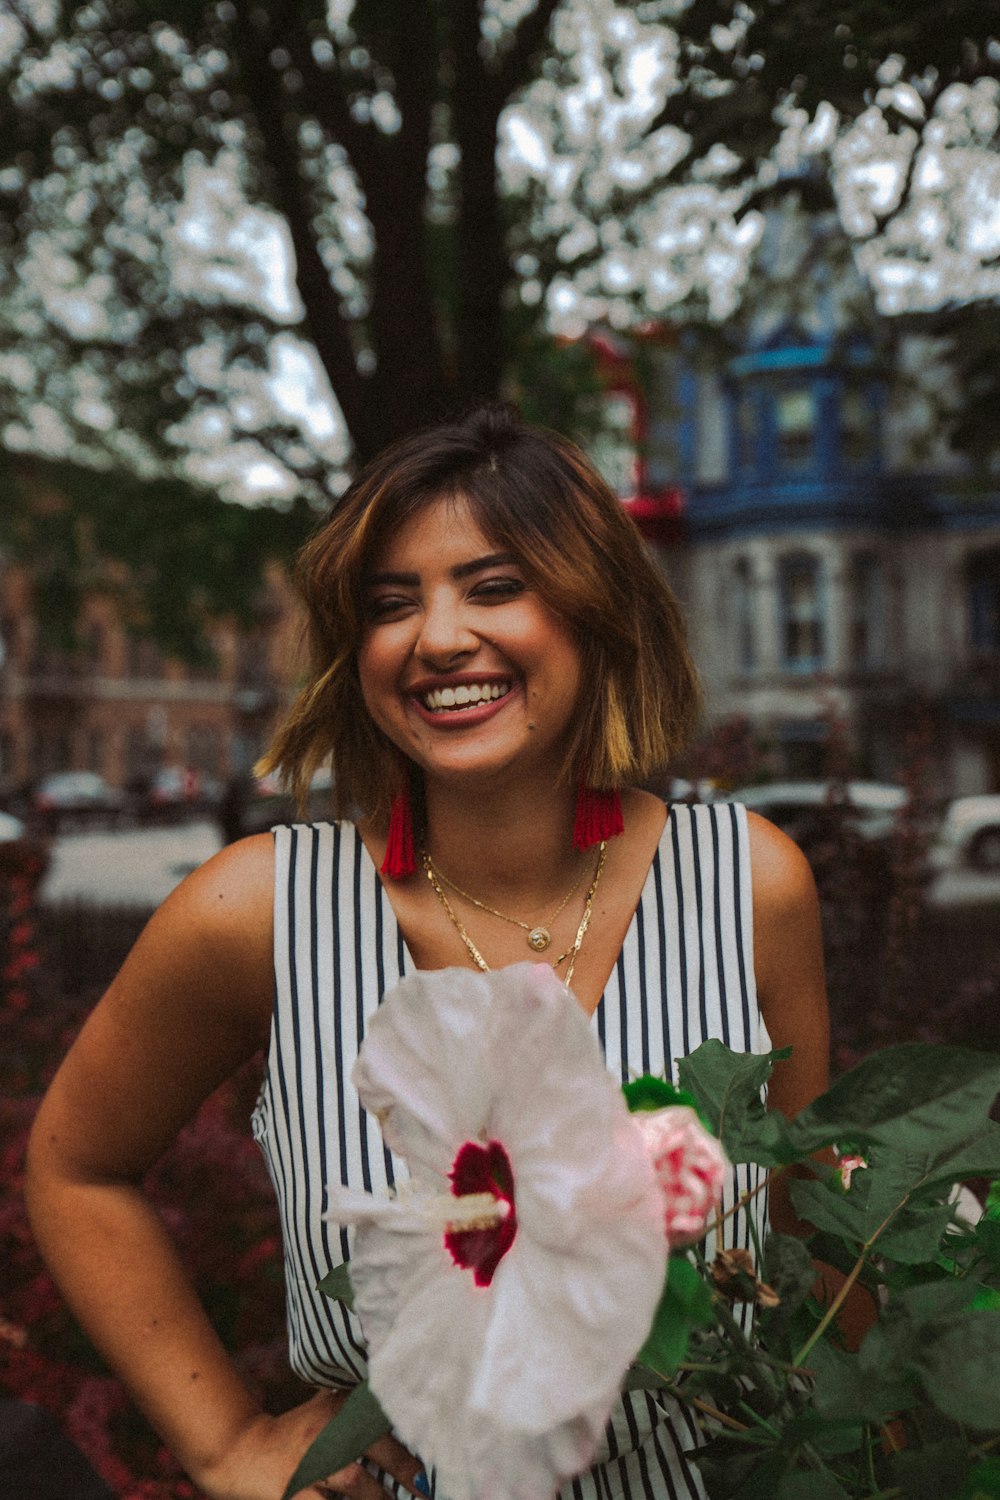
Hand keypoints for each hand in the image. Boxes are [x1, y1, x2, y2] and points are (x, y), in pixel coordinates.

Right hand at [195, 1389, 425, 1499]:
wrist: (243, 1453)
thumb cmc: (295, 1432)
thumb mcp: (323, 1407)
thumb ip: (353, 1399)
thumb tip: (393, 1377)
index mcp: (338, 1409)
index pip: (381, 1415)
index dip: (412, 1428)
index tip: (441, 1441)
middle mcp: (327, 1433)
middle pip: (374, 1448)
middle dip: (406, 1469)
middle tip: (428, 1487)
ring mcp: (311, 1466)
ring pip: (356, 1483)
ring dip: (383, 1497)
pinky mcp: (295, 1495)